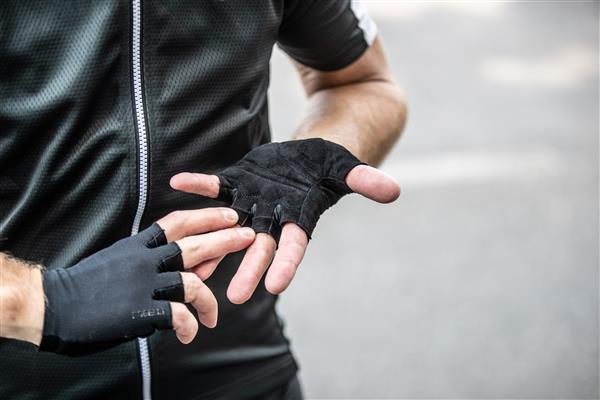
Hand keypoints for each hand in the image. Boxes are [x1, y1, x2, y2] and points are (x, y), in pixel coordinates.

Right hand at [40, 208, 253, 354]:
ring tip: (213, 315)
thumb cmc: (86, 285)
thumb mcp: (119, 259)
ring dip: (209, 300)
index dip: (206, 216)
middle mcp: (144, 260)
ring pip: (192, 283)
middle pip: (194, 245)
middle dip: (225, 239)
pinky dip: (188, 326)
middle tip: (247, 237)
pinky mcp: (139, 312)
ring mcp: (143, 285)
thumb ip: (147, 256)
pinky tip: (189, 333)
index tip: (228, 214)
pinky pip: (177, 316)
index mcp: (137, 245)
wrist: (52, 305)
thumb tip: (179, 259)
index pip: (177, 222)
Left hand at [170, 139, 398, 303]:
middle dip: (248, 269)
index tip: (276, 287)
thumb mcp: (348, 169)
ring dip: (212, 242)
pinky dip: (199, 185)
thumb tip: (393, 191)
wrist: (308, 155)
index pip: (293, 246)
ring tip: (192, 265)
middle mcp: (273, 217)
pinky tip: (179, 184)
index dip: (285, 264)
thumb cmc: (331, 164)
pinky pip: (215, 186)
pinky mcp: (237, 184)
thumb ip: (365, 181)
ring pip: (229, 226)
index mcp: (299, 218)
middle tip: (233, 297)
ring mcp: (251, 202)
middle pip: (259, 246)